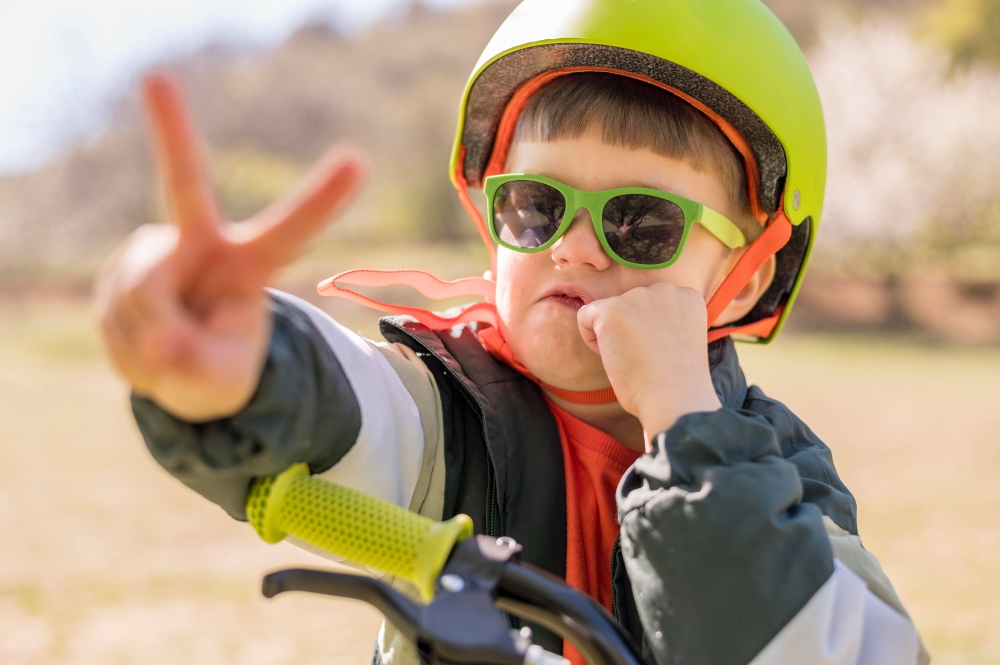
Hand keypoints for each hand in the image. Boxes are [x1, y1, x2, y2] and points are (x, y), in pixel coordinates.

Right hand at [95, 72, 364, 421]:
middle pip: (183, 185)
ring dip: (151, 336)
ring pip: (142, 292)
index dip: (321, 200)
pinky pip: (114, 313)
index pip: (290, 229)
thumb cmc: (215, 368)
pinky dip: (127, 345)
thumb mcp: (218, 382)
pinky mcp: (117, 272)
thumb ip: (196, 365)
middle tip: (156, 78)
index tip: (358, 162)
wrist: (172, 370)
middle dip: (169, 130)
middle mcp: (202, 244)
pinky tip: (143, 346)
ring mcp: (155, 254)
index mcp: (250, 262)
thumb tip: (160, 345)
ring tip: (169, 352)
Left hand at [576, 282, 720, 441]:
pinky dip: (591, 339)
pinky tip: (613, 357)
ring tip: (633, 359)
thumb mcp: (681, 339)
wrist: (675, 399)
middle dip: (629, 330)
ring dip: (612, 335)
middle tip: (645, 359)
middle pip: (629, 305)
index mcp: (686, 296)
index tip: (659, 353)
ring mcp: (637, 297)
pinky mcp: (612, 309)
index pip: (652, 304)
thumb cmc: (677, 383)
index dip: (649, 332)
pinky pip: (585, 315)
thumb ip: (664, 322)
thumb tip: (633, 322)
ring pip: (607, 310)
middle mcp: (664, 289)